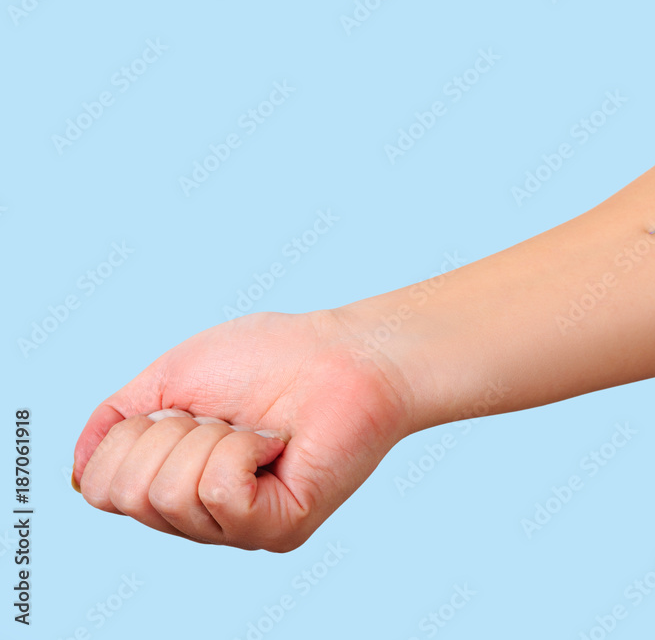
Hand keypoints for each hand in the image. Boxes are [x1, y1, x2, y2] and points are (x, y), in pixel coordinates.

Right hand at [72, 310, 414, 551]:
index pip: (101, 489)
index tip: (187, 408)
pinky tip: (275, 443)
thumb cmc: (271, 357)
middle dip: (171, 433)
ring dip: (211, 438)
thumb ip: (116, 422)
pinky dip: (242, 449)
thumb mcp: (171, 377)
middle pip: (130, 495)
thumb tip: (79, 477)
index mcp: (174, 483)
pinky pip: (219, 493)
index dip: (132, 435)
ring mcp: (240, 529)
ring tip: (255, 430)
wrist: (347, 352)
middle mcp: (202, 517)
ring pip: (170, 494)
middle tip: (225, 418)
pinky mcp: (279, 529)